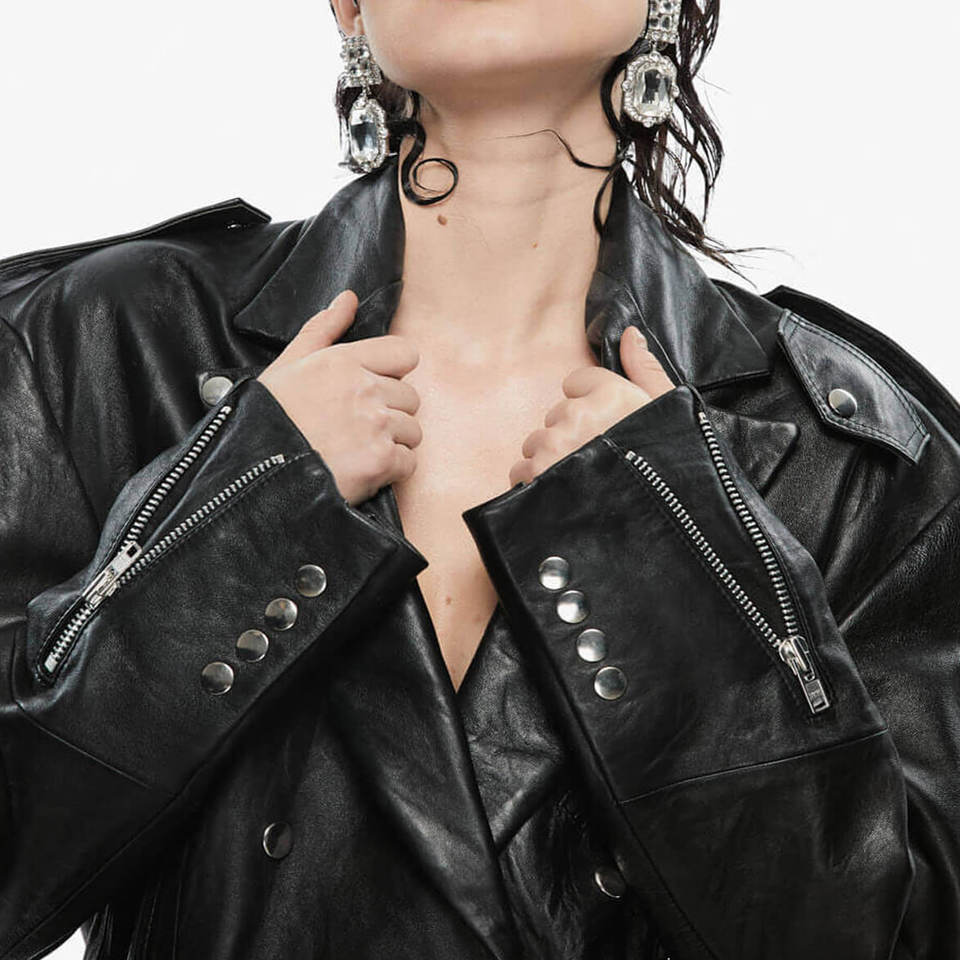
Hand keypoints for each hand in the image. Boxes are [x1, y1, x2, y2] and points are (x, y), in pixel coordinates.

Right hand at [256, 289, 421, 505]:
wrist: (252, 474)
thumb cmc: (267, 419)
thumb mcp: (288, 365)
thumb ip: (323, 328)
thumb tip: (348, 298)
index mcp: (344, 361)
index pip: (405, 354)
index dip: (393, 373)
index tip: (375, 388)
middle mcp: (366, 390)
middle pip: (410, 397)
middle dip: (390, 412)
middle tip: (357, 427)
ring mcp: (376, 426)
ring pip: (412, 431)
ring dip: (392, 442)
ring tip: (356, 451)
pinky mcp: (382, 461)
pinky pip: (409, 462)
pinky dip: (391, 471)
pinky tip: (362, 470)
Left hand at [509, 326, 674, 486]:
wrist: (660, 523)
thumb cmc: (667, 466)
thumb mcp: (669, 414)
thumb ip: (646, 369)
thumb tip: (630, 333)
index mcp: (612, 394)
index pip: (576, 382)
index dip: (591, 405)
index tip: (606, 428)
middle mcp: (580, 415)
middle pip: (556, 415)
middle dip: (571, 435)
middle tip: (596, 461)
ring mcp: (556, 446)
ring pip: (537, 443)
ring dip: (551, 461)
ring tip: (581, 481)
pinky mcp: (536, 476)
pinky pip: (521, 471)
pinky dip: (535, 485)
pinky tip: (563, 496)